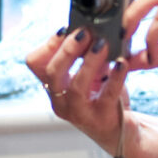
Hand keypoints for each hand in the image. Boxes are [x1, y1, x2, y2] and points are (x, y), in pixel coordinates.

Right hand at [26, 27, 130, 152]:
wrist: (122, 128)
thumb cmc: (103, 97)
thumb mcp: (90, 73)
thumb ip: (87, 54)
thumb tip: (92, 28)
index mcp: (54, 87)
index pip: (36, 63)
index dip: (48, 44)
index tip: (65, 29)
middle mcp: (61, 101)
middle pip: (52, 73)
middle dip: (67, 50)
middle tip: (84, 33)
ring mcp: (79, 113)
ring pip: (76, 87)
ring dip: (89, 62)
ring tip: (102, 45)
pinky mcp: (101, 119)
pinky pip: (107, 96)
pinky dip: (115, 77)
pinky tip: (121, 63)